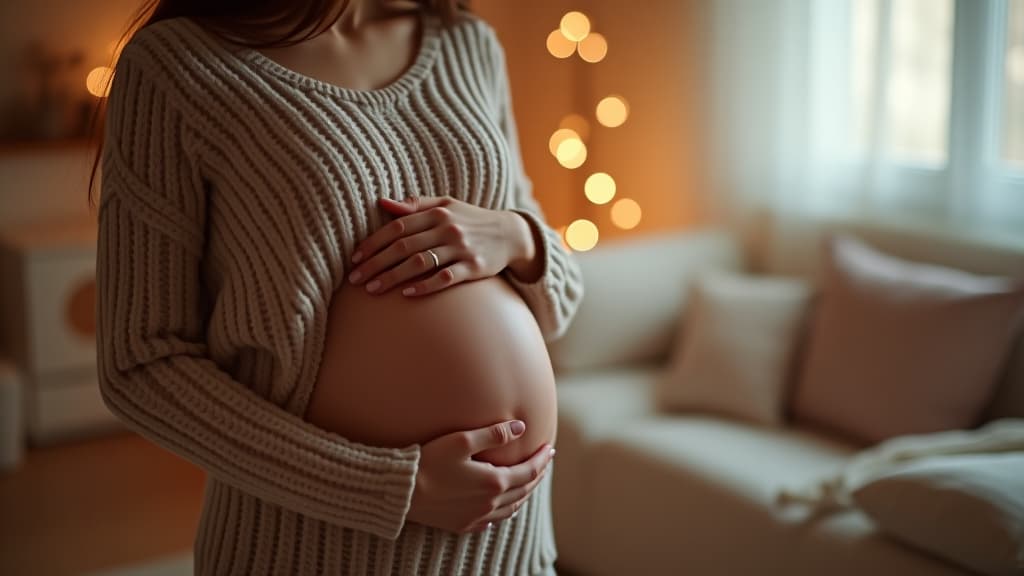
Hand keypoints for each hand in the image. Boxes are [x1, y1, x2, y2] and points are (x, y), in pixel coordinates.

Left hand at [347, 195, 523, 295]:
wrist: (510, 234)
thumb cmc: (471, 220)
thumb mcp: (446, 205)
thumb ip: (415, 205)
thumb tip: (382, 203)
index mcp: (437, 212)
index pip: (398, 227)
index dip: (374, 242)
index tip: (355, 257)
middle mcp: (448, 229)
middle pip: (404, 247)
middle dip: (376, 263)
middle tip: (356, 279)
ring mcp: (462, 249)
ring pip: (420, 263)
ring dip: (393, 277)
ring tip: (373, 290)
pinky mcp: (474, 268)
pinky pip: (445, 278)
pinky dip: (425, 286)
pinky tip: (407, 294)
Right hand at [406, 419, 555, 533]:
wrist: (402, 492)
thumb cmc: (430, 461)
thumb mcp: (462, 441)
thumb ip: (494, 434)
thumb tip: (521, 427)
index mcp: (494, 482)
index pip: (529, 471)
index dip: (542, 459)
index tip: (550, 448)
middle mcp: (490, 503)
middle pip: (524, 490)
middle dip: (537, 474)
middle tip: (545, 462)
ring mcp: (477, 517)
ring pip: (511, 508)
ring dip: (524, 494)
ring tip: (529, 481)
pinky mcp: (462, 525)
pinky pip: (493, 521)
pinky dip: (504, 511)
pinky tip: (503, 506)